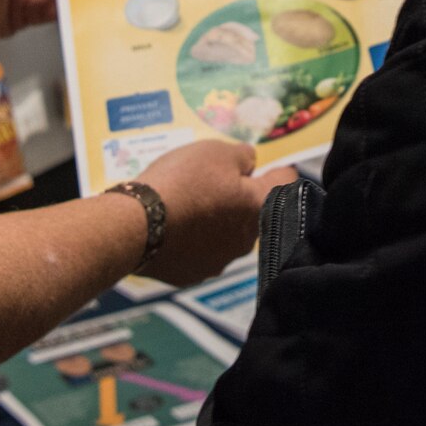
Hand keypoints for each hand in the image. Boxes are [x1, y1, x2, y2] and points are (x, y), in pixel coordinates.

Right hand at [128, 141, 291, 286]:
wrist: (138, 225)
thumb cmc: (183, 181)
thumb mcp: (215, 151)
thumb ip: (241, 156)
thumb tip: (250, 164)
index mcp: (259, 206)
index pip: (287, 183)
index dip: (277, 169)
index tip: (266, 166)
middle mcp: (248, 241)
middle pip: (253, 213)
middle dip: (239, 198)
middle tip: (212, 183)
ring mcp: (220, 261)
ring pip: (227, 236)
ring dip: (216, 222)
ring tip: (187, 206)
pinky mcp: (193, 275)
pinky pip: (199, 252)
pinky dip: (192, 240)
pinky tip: (173, 228)